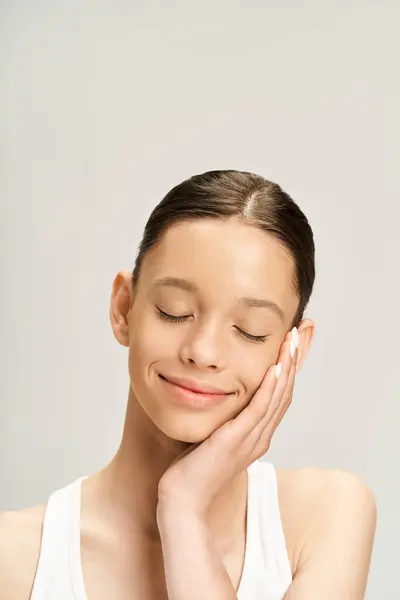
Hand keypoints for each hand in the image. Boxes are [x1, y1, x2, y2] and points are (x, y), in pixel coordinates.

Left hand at [157, 327, 299, 520]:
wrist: (183, 499)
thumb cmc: (193, 468)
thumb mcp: (214, 435)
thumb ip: (225, 418)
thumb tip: (219, 394)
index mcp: (258, 433)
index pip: (281, 394)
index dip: (290, 367)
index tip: (295, 341)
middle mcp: (261, 435)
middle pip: (286, 391)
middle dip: (295, 359)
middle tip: (303, 332)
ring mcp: (251, 439)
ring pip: (277, 397)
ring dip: (287, 367)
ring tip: (293, 340)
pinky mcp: (236, 440)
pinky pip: (257, 410)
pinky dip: (269, 388)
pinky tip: (275, 368)